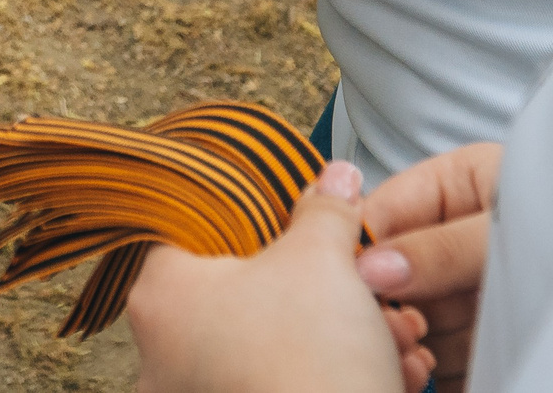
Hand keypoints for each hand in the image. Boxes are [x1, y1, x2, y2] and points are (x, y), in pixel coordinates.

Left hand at [127, 162, 419, 392]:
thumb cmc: (306, 365)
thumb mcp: (322, 261)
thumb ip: (324, 212)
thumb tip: (335, 179)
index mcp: (162, 295)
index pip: (194, 233)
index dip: (256, 222)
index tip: (299, 225)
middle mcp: (162, 353)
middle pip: (246, 294)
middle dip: (321, 290)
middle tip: (365, 286)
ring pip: (276, 346)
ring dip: (340, 335)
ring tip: (390, 334)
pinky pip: (284, 384)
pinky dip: (334, 376)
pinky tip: (388, 371)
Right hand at [357, 143, 501, 392]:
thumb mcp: (509, 227)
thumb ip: (442, 248)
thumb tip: (372, 269)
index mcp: (455, 188)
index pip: (384, 210)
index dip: (360, 243)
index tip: (347, 279)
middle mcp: (453, 241)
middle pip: (394, 273)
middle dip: (389, 301)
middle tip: (394, 326)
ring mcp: (466, 293)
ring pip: (415, 319)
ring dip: (410, 340)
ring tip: (421, 352)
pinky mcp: (482, 340)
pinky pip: (442, 358)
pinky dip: (434, 371)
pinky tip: (436, 372)